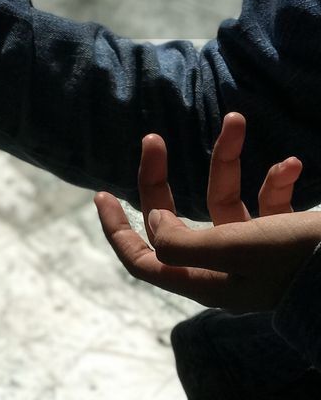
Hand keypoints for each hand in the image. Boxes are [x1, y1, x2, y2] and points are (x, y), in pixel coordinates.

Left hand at [94, 112, 320, 310]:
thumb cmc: (299, 262)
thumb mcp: (236, 248)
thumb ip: (184, 242)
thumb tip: (153, 225)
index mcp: (207, 280)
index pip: (145, 262)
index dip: (118, 231)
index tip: (100, 194)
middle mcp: (226, 267)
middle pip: (174, 220)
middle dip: (160, 178)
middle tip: (152, 138)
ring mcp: (257, 251)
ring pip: (224, 197)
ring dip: (226, 157)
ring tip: (235, 119)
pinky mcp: (287, 235)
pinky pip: (269, 199)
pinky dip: (276, 176)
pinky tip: (294, 163)